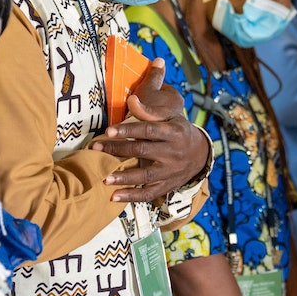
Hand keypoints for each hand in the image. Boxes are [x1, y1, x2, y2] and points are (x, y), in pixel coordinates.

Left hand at [92, 58, 209, 202]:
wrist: (200, 154)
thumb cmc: (178, 131)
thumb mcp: (169, 117)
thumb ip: (148, 111)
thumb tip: (131, 99)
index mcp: (173, 132)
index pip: (148, 130)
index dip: (128, 130)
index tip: (109, 130)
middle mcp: (172, 152)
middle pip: (143, 151)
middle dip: (118, 150)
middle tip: (97, 149)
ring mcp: (170, 171)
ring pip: (146, 175)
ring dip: (124, 178)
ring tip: (104, 178)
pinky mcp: (167, 186)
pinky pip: (149, 193)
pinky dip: (132, 197)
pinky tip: (115, 196)